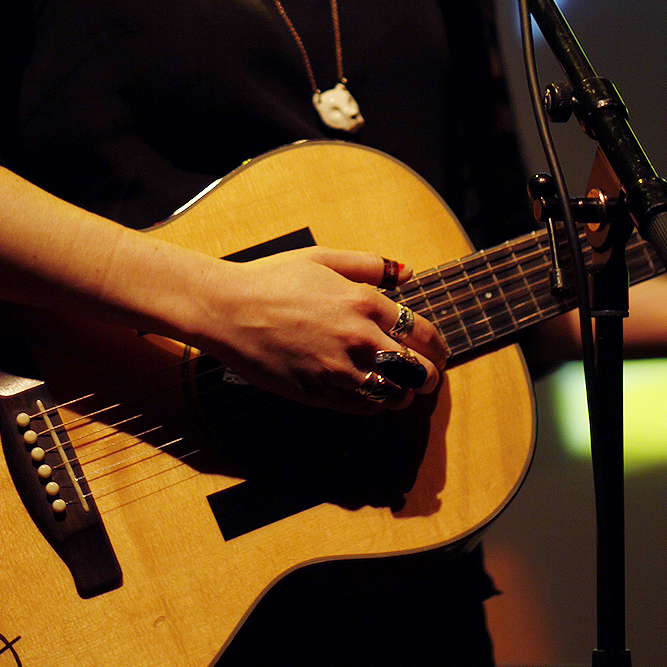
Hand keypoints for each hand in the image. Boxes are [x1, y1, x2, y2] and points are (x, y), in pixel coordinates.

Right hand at [197, 248, 447, 411]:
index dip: (438, 348)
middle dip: (428, 374)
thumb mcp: (323, 258)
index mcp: (363, 301)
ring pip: (394, 395)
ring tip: (402, 388)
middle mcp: (358, 337)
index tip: (438, 354)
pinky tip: (373, 394)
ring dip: (404, 393)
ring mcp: (339, 369)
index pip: (422, 333)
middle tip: (427, 375)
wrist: (228, 310)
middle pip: (417, 370)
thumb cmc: (272, 278)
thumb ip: (370, 264)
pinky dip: (377, 405)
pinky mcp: (318, 393)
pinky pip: (363, 408)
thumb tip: (408, 272)